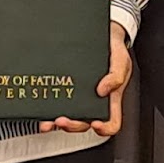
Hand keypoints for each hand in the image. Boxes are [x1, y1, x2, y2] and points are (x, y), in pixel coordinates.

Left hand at [41, 23, 132, 137]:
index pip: (111, 122)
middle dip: (73, 125)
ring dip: (59, 123)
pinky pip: (58, 104)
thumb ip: (117, 76)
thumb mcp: (121, 60)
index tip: (96, 124)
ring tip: (49, 120)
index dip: (104, 128)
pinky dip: (49, 111)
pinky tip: (42, 112)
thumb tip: (103, 91)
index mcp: (111, 99)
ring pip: (70, 118)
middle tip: (63, 120)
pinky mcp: (68, 89)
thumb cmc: (115, 51)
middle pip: (85, 124)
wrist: (103, 35)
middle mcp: (94, 102)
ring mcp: (80, 97)